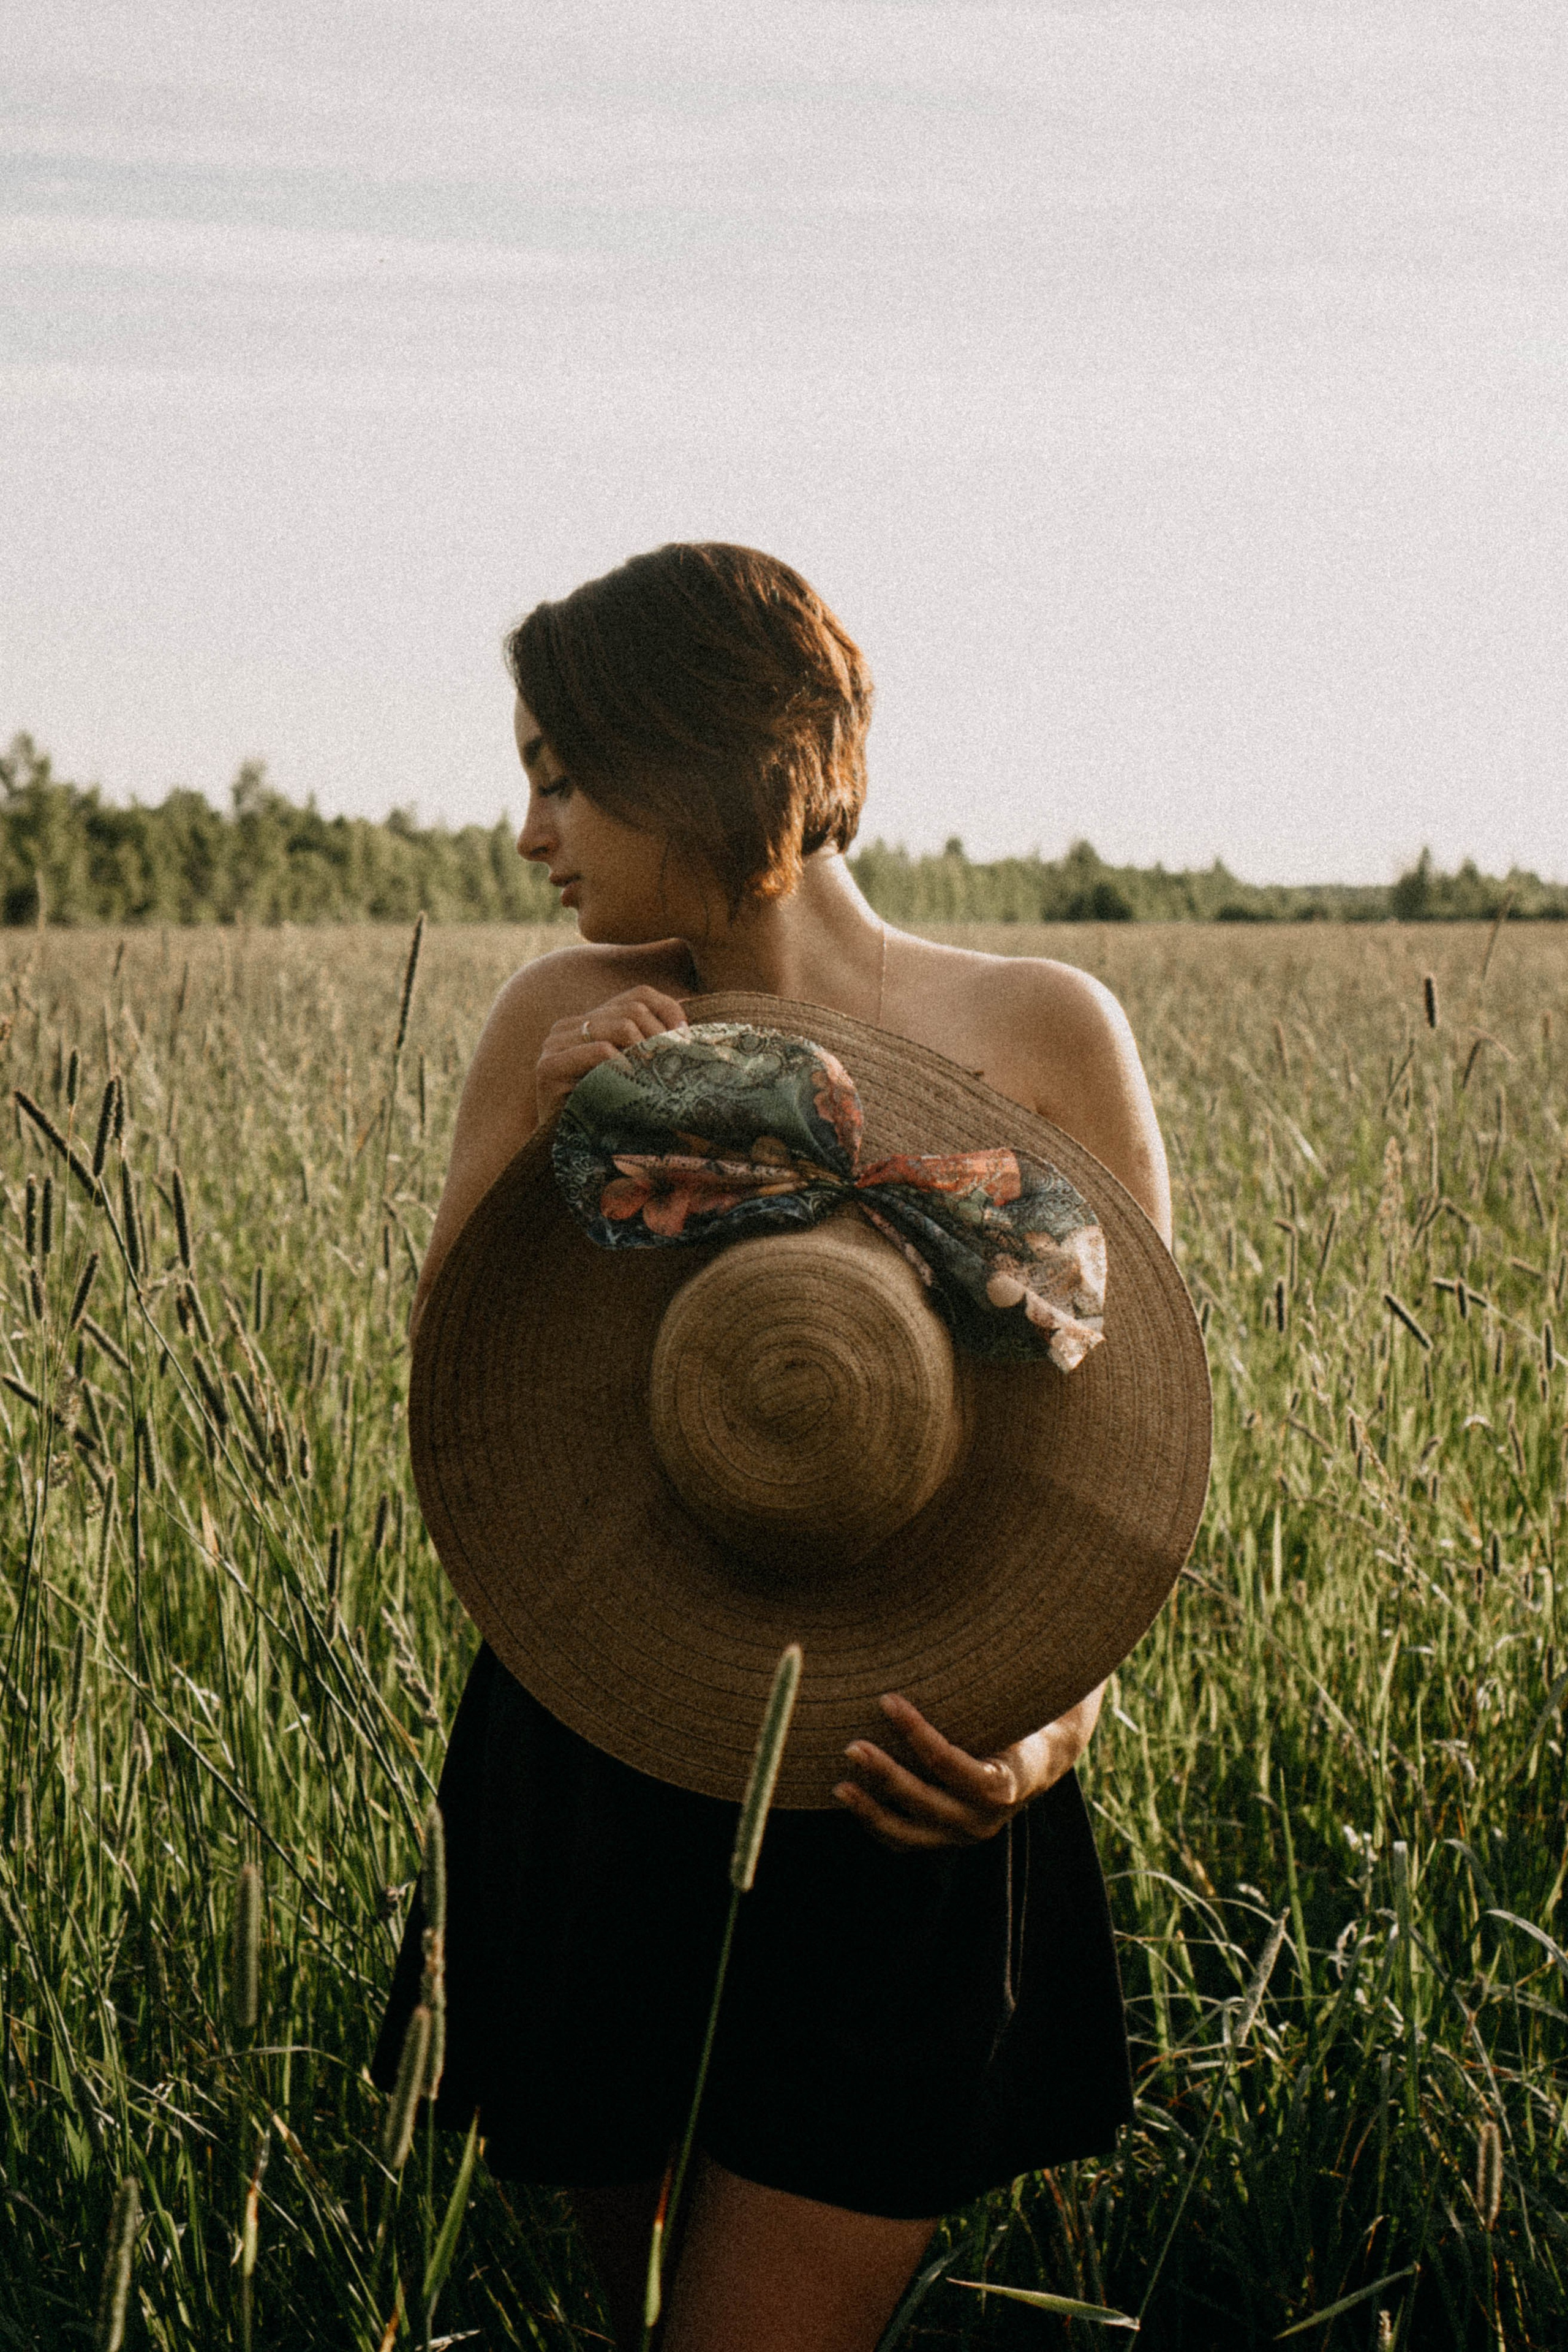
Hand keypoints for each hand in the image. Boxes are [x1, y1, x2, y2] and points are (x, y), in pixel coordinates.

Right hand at [535, 987, 689, 1123]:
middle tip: (676, 1060)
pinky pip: (599, 1050)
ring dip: (646, 1051)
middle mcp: (569, 1025)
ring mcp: (555, 1044)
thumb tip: (685, 1023)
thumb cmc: (609, 1111)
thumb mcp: (634, 1071)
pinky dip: (625, 1065)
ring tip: (656, 1074)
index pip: (638, 995)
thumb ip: (649, 1044)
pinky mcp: (548, 1067)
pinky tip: (633, 1082)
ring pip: (620, 1026)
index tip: (686, 1038)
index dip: (668, 1010)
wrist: (570, 1149)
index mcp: (589, 1020)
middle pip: (632, 1009)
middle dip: (661, 1035)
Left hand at [833, 1686, 1103, 1851]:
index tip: (887, 1700)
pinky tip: (851, 1796)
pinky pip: (903, 1841)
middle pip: (928, 1803)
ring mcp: (962, 1835)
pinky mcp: (942, 1840)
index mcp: (1008, 1781)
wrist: (1035, 1763)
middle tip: (850, 1745)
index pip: (956, 1765)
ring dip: (872, 1810)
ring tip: (839, 1785)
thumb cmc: (1017, 1717)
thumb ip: (993, 1671)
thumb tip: (985, 1601)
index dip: (920, 1736)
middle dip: (887, 1776)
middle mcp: (986, 1819)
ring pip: (910, 1834)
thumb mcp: (1015, 1698)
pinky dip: (876, 1823)